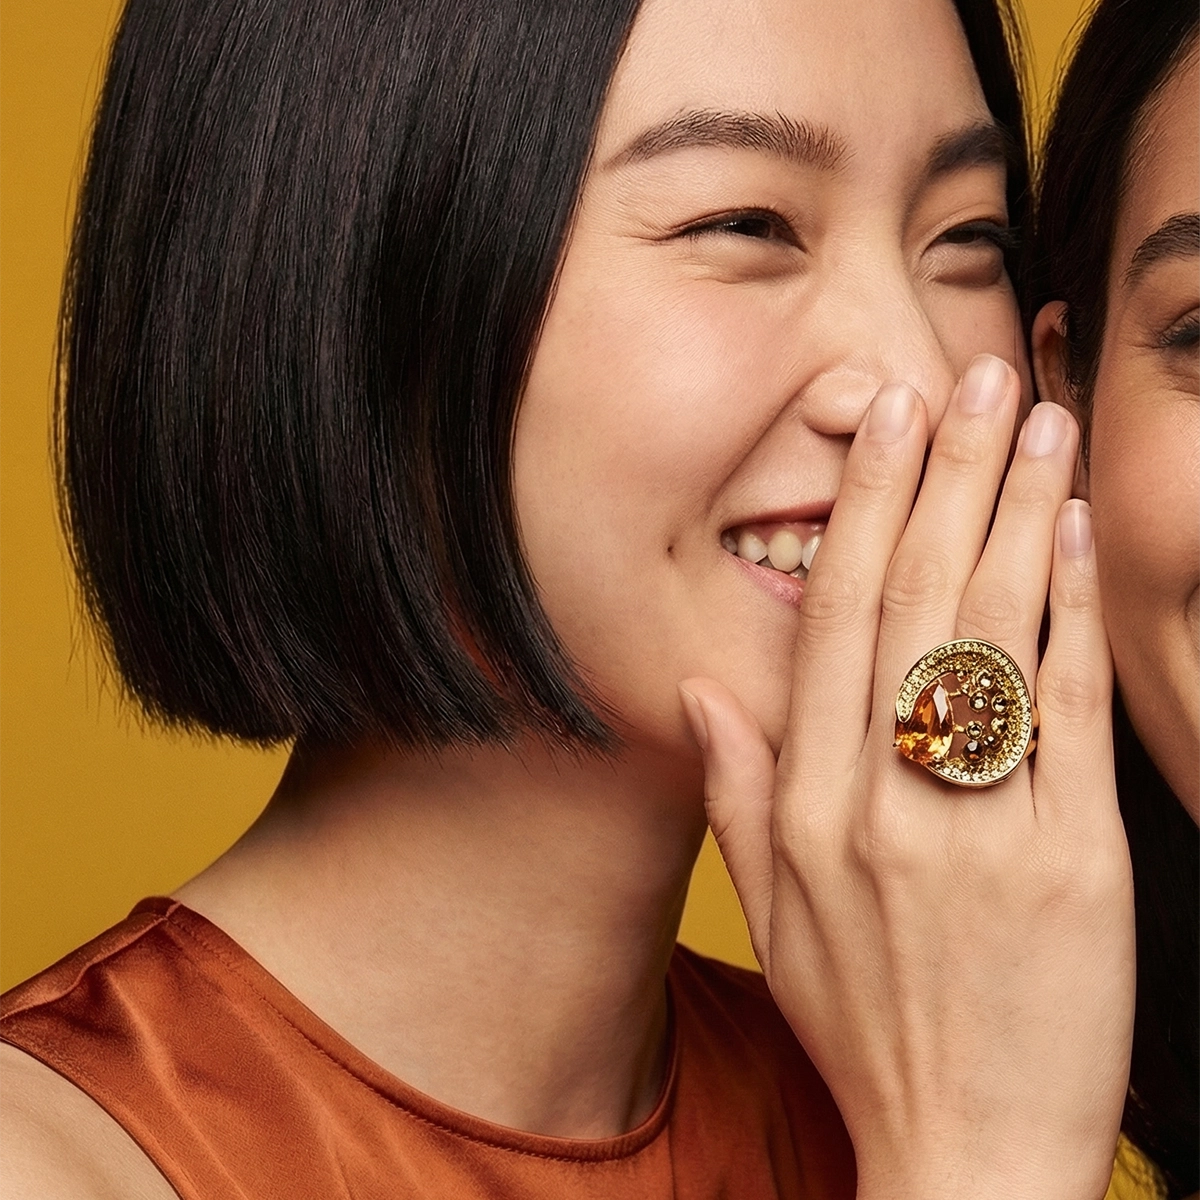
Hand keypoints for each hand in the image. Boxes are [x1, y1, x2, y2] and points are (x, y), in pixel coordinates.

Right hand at [680, 356, 1134, 1199]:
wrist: (968, 1149)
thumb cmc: (865, 1023)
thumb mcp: (772, 914)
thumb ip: (733, 790)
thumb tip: (705, 688)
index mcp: (809, 803)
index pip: (837, 619)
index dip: (863, 509)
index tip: (885, 423)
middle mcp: (886, 795)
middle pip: (918, 600)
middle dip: (947, 475)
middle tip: (974, 377)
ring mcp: (983, 821)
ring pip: (995, 633)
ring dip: (1014, 513)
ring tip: (1036, 420)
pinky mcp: (1075, 855)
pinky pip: (1069, 710)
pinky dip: (1071, 613)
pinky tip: (1071, 536)